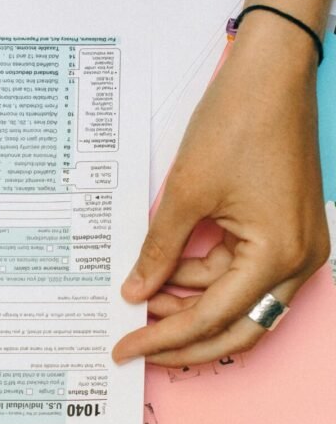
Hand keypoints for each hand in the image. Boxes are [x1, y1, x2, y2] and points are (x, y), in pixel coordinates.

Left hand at [113, 16, 328, 366]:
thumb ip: (158, 252)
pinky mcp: (285, 232)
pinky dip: (204, 278)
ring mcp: (297, 247)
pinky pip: (242, 272)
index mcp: (278, 255)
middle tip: (136, 346)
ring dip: (190, 304)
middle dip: (183, 340)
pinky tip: (166, 274)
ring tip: (142, 296)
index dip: (162, 339)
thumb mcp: (184, 196)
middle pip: (236, 327)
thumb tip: (135, 293)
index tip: (124, 349)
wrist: (269, 73)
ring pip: (238, 302)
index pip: (211, 318)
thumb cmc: (237, 124)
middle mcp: (299, 260)